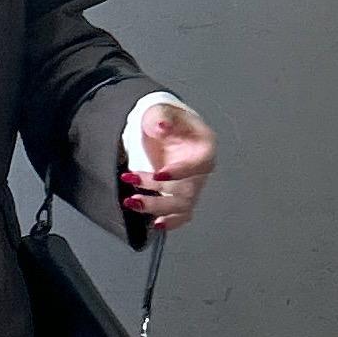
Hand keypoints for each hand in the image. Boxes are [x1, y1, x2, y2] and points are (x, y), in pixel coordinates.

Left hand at [120, 102, 216, 230]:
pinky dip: (171, 222)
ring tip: (132, 202)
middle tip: (133, 190)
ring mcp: (193, 184)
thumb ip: (161, 118)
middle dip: (159, 192)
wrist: (162, 129)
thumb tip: (161, 126)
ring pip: (182, 205)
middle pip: (188, 190)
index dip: (180, 172)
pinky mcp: (182, 196)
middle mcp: (202, 169)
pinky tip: (156, 224)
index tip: (158, 175)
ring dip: (157, 207)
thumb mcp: (161, 112)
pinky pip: (182, 215)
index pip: (200, 164)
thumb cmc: (166, 120)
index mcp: (205, 146)